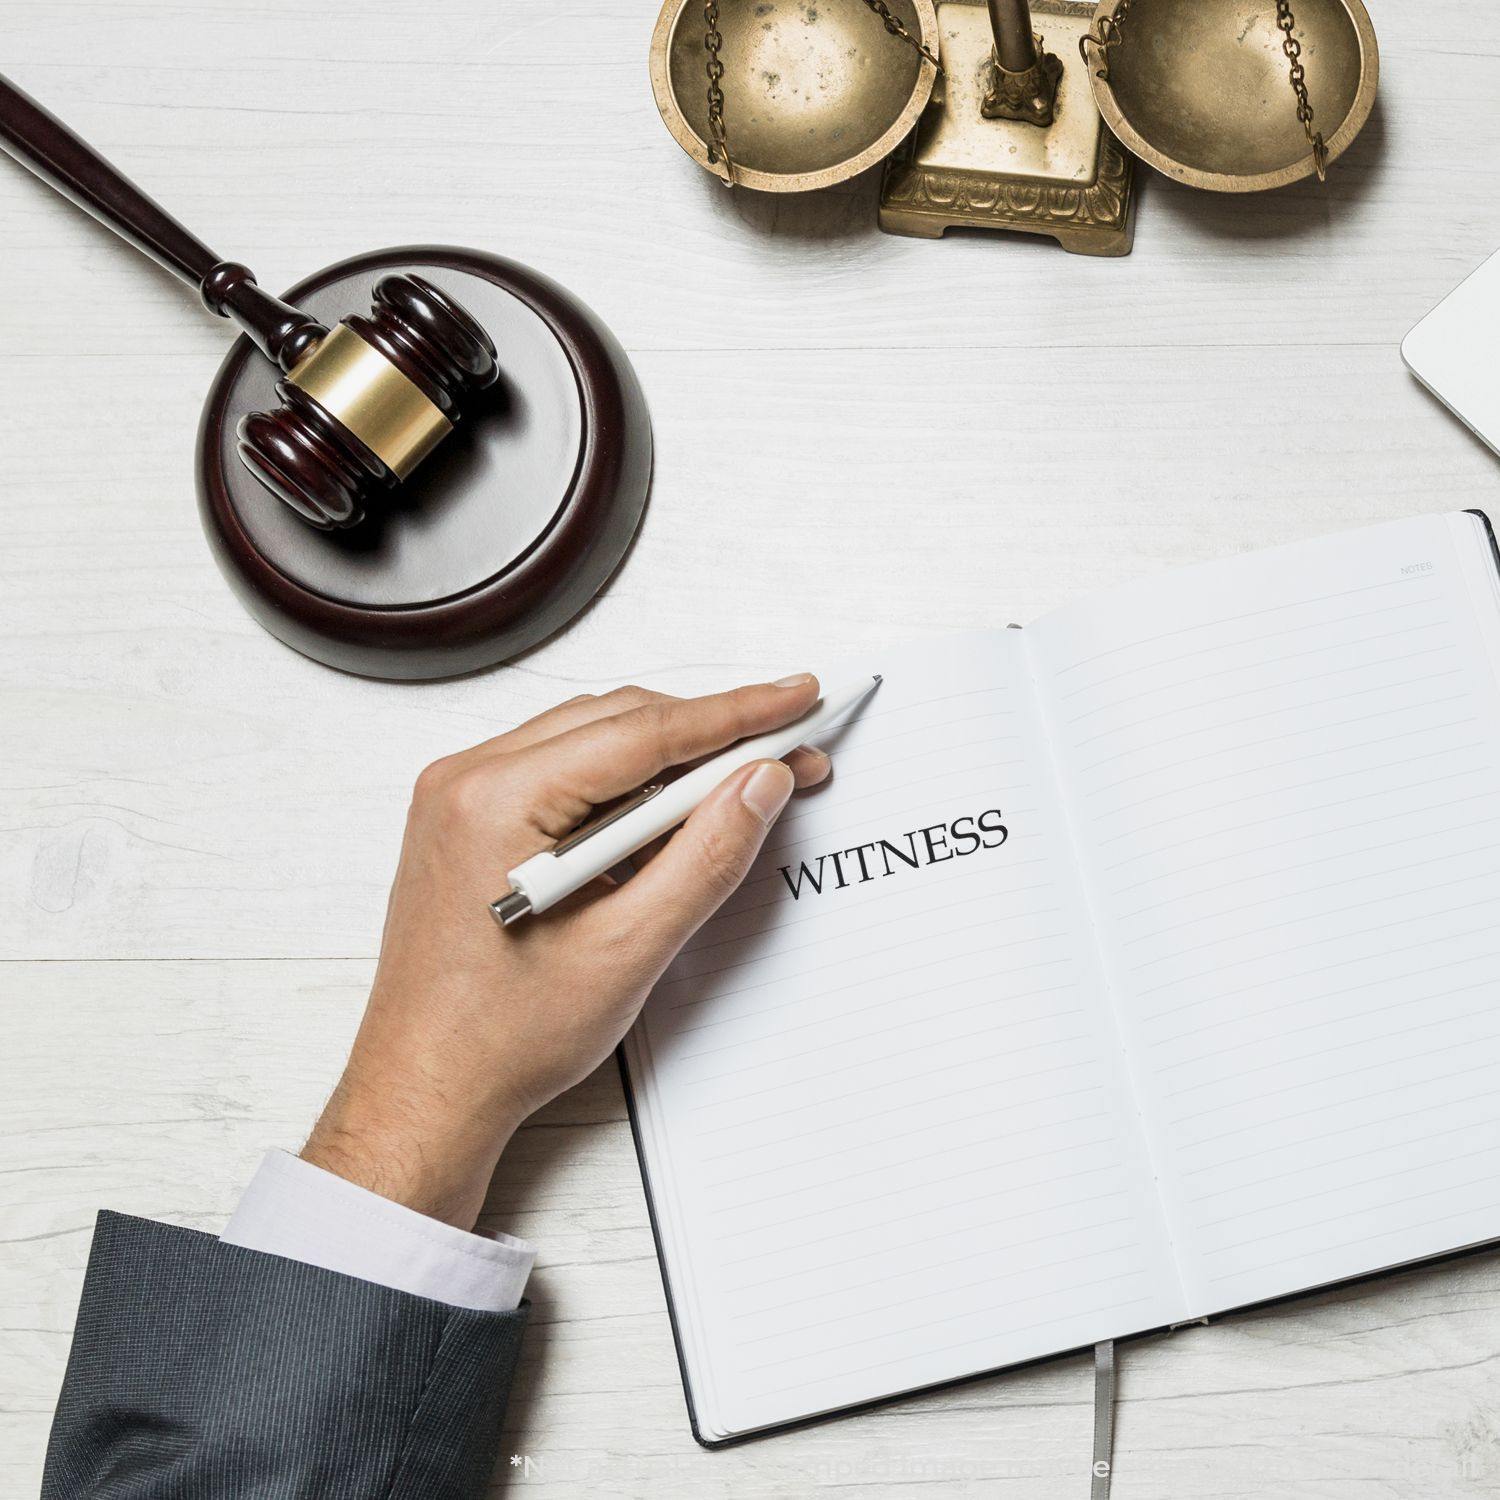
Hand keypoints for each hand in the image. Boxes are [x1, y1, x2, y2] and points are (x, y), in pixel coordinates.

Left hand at [301, 675, 830, 1228]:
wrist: (429, 1087)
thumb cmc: (500, 1037)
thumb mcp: (629, 950)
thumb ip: (705, 856)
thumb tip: (759, 783)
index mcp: (496, 800)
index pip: (643, 731)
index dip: (735, 713)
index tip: (794, 698)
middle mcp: (468, 781)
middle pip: (618, 722)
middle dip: (710, 736)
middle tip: (785, 754)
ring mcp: (461, 796)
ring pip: (592, 740)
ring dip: (668, 759)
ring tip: (736, 790)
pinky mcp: (469, 818)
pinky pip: (561, 771)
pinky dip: (623, 786)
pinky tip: (667, 816)